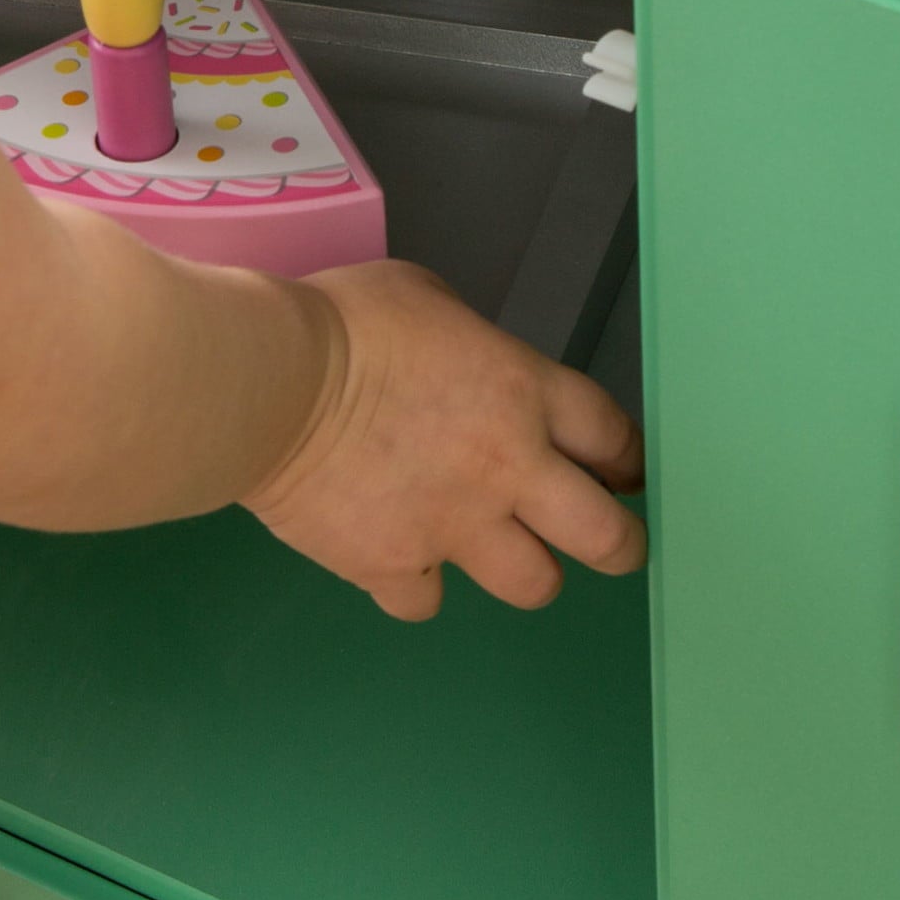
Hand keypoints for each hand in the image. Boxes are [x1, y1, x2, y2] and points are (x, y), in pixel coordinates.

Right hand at [243, 259, 645, 619]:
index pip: (613, 437)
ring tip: (511, 554)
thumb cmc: (348, 321)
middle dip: (621, 544)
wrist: (271, 384)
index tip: (628, 473)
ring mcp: (454, 528)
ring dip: (529, 570)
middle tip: (615, 545)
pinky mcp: (393, 568)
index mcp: (524, 391)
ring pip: (534, 584)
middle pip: (604, 535)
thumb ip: (471, 345)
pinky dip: (419, 585)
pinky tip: (405, 558)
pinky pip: (428, 601)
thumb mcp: (429, 298)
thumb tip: (466, 366)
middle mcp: (507, 469)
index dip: (628, 460)